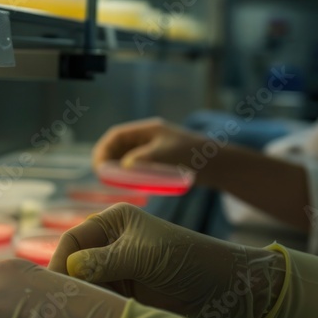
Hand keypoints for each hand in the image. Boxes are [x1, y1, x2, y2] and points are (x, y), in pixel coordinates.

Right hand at [49, 203, 285, 317]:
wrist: (222, 287)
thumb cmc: (187, 260)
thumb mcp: (144, 256)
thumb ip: (105, 261)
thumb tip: (68, 267)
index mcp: (113, 222)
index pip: (72, 240)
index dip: (58, 263)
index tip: (53, 290)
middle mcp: (110, 244)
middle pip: (73, 264)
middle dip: (66, 285)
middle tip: (55, 311)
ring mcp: (117, 270)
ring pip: (84, 286)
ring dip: (79, 300)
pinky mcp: (125, 293)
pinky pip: (99, 301)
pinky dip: (92, 310)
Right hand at [92, 118, 211, 177]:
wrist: (217, 164)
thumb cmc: (193, 155)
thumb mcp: (166, 155)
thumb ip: (143, 159)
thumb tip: (123, 167)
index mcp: (148, 130)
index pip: (117, 135)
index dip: (104, 149)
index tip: (100, 167)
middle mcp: (148, 138)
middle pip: (119, 147)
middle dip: (109, 161)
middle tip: (105, 179)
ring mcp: (153, 151)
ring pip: (127, 159)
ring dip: (119, 170)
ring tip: (115, 185)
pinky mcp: (159, 163)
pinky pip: (137, 168)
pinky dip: (130, 176)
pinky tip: (130, 187)